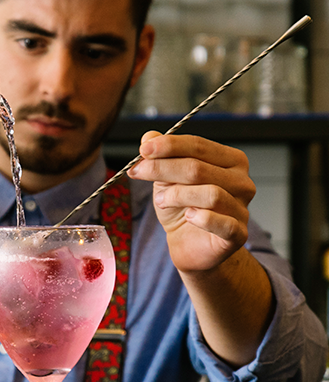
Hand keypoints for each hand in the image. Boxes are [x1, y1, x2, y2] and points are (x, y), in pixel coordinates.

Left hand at [127, 131, 256, 272]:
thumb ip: (161, 157)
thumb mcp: (166, 180)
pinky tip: (188, 217)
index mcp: (230, 161)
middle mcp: (242, 181)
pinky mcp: (238, 234)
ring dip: (177, 195)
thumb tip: (149, 136)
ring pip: (210, 193)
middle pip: (199, 168)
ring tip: (161, 201)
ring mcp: (242, 208)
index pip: (198, 145)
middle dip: (162, 169)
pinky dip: (202, 218)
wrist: (189, 245)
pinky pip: (222, 223)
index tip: (143, 149)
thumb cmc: (182, 210)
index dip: (169, 145)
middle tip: (138, 172)